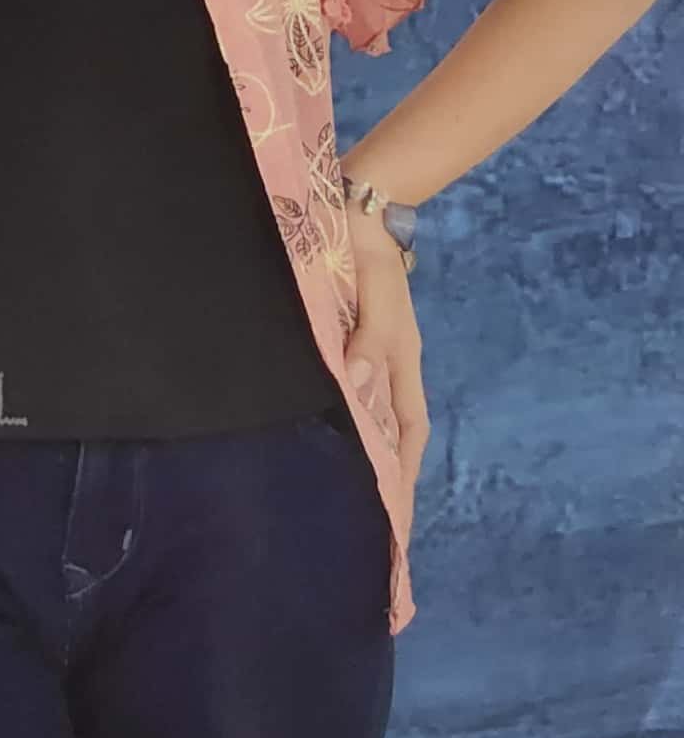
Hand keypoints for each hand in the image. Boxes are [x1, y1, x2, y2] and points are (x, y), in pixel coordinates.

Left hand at [343, 219, 430, 513]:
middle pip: (392, 433)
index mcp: (401, 359)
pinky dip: (348, 421)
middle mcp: (388, 364)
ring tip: (348, 495)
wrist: (358, 210)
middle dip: (388, 479)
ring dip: (366, 455)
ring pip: (371, 416)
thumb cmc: (367, 253)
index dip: (404, 474)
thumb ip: (369, 338)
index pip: (408, 431)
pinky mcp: (349, 338)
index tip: (398, 519)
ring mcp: (370, 353)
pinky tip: (330, 436)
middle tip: (375, 528)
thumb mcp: (375, 295)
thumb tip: (357, 382)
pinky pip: (352, 393)